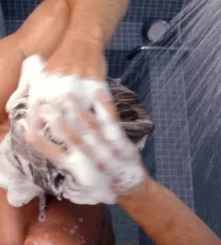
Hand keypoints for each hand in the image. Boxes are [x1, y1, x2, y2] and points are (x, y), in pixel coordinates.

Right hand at [27, 89, 146, 200]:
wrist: (131, 189)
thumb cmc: (103, 185)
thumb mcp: (82, 183)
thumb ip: (68, 166)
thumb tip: (52, 152)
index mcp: (78, 168)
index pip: (53, 154)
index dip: (40, 142)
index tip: (29, 128)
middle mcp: (91, 160)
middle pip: (72, 137)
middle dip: (57, 120)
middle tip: (43, 103)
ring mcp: (108, 151)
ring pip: (90, 128)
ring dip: (78, 111)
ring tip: (66, 95)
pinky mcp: (123, 144)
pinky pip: (113, 123)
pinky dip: (104, 107)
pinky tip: (98, 91)